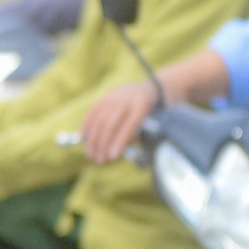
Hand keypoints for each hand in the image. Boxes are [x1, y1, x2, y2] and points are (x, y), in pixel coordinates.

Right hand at [83, 48, 228, 161]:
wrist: (160, 87)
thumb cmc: (164, 111)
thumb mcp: (162, 121)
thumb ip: (146, 134)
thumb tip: (128, 153)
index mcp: (143, 104)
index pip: (128, 125)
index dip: (119, 142)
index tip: (113, 157)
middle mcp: (127, 97)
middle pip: (110, 123)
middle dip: (103, 144)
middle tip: (100, 161)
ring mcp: (115, 95)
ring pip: (99, 118)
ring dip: (93, 139)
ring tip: (92, 155)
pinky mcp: (107, 95)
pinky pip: (93, 111)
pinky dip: (87, 126)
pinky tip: (85, 139)